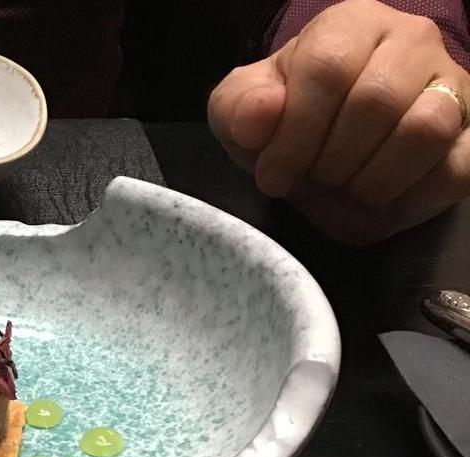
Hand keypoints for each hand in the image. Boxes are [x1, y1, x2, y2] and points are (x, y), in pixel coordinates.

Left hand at [209, 0, 469, 244]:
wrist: (325, 142)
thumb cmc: (285, 117)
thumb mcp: (243, 109)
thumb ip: (240, 107)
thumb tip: (260, 115)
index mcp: (350, 24)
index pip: (329, 67)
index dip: (296, 133)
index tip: (273, 176)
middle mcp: (411, 41)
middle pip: (377, 100)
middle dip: (331, 160)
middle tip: (312, 181)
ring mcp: (451, 85)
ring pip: (426, 129)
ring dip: (372, 180)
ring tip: (345, 189)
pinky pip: (456, 169)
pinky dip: (410, 199)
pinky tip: (379, 200)